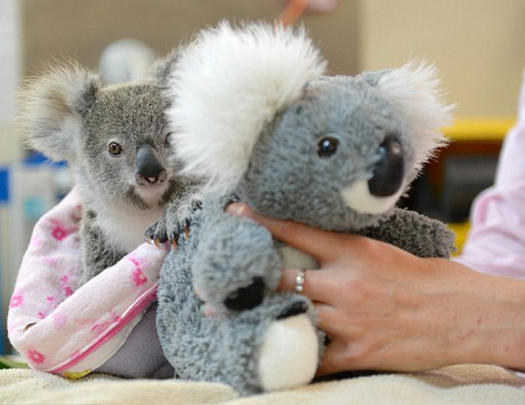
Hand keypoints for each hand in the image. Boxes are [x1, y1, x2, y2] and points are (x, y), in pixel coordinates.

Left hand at [227, 203, 524, 374]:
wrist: (455, 310)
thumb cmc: (415, 276)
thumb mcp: (376, 249)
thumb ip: (338, 247)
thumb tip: (302, 238)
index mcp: (351, 252)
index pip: (297, 230)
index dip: (262, 220)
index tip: (235, 211)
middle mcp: (345, 283)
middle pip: (284, 278)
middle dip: (250, 279)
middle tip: (215, 284)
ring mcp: (350, 320)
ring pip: (293, 317)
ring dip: (264, 318)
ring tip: (233, 318)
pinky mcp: (358, 352)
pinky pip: (315, 357)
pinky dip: (295, 355)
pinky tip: (272, 355)